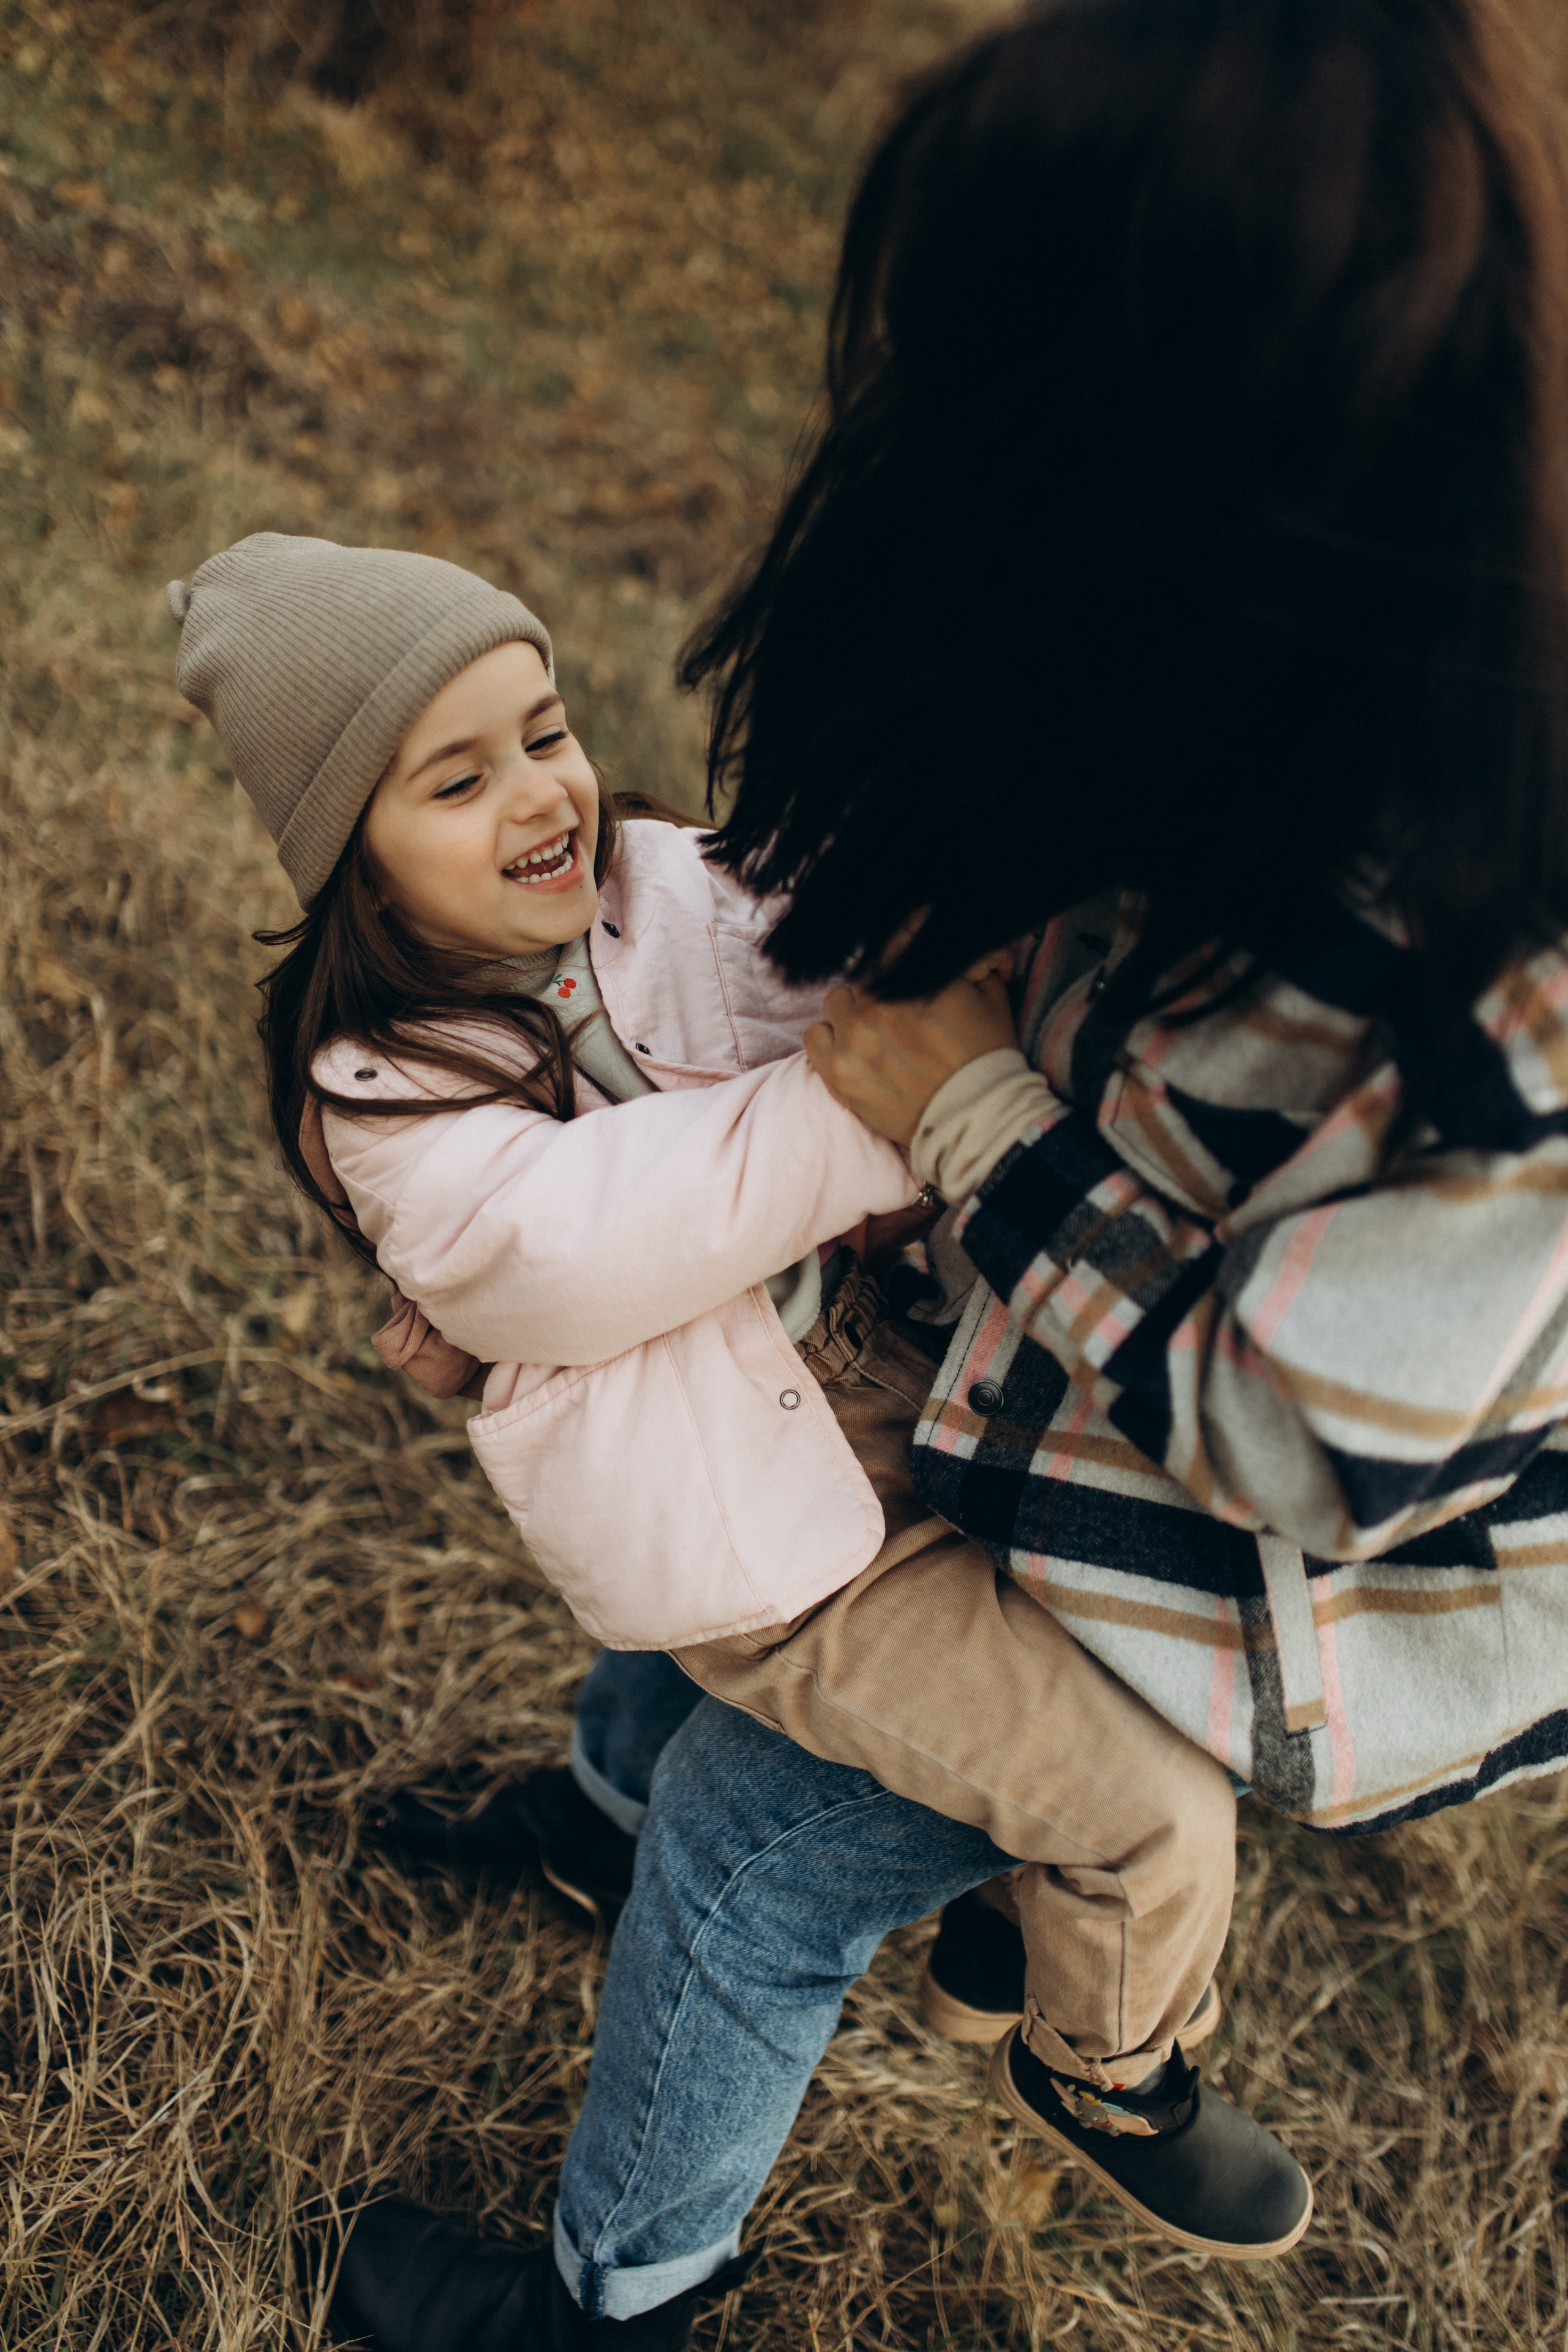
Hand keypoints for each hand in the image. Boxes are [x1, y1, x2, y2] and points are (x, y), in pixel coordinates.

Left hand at [803, 950, 1017, 1146]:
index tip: (906, 981)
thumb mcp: (991, 997)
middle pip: (863, 974)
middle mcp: (880, 997)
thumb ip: (969, 963)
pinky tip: (852, 1052)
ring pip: (838, 1002)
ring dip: (853, 1014)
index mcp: (915, 973)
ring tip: (875, 1037)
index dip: (899, 960)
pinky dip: (830, 1040)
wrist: (975, 1117)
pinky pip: (815, 1035)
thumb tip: (962, 951)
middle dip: (880, 991)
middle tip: (898, 1017)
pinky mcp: (838, 1068)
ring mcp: (855, 1033)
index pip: (891, 942)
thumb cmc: (985, 1058)